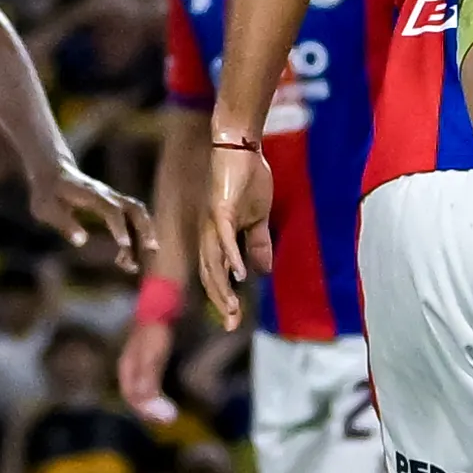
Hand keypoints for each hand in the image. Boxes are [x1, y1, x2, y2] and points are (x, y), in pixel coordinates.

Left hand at [27, 159, 151, 270]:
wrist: (53, 173)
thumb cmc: (47, 194)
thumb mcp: (45, 209)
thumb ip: (63, 223)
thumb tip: (82, 241)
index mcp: (91, 195)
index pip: (112, 210)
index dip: (119, 228)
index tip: (124, 246)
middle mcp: (107, 195)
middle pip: (134, 208)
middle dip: (144, 228)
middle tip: (151, 249)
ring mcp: (112, 199)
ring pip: (137, 211)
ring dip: (147, 230)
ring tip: (152, 251)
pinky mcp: (113, 205)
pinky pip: (132, 217)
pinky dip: (139, 232)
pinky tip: (136, 252)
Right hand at [114, 316, 176, 424]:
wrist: (161, 303)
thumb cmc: (156, 329)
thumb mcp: (153, 352)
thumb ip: (148, 374)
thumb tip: (144, 400)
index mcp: (128, 367)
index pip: (131, 395)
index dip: (146, 409)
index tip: (164, 418)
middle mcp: (131, 367)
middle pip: (135, 395)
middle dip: (150, 410)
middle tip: (170, 419)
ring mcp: (139, 363)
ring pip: (142, 391)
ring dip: (153, 404)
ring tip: (169, 413)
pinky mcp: (149, 360)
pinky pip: (149, 383)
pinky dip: (156, 394)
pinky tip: (166, 398)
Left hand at [199, 138, 275, 329]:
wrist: (240, 147)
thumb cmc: (247, 179)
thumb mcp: (257, 218)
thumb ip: (257, 244)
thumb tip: (262, 271)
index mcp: (216, 237)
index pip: (217, 275)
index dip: (223, 299)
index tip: (233, 322)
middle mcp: (209, 234)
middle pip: (211, 275)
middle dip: (220, 302)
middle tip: (231, 325)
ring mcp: (213, 222)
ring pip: (213, 262)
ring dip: (222, 287)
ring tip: (232, 308)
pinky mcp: (221, 209)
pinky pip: (225, 238)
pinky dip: (232, 257)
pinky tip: (240, 275)